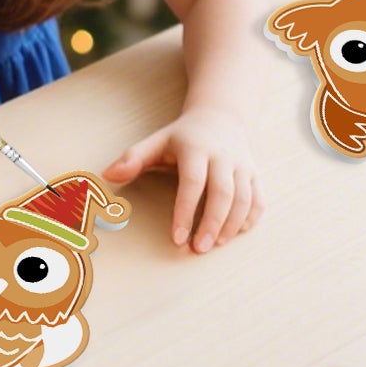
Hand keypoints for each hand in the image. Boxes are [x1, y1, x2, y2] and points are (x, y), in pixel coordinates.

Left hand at [102, 107, 262, 253]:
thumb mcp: (156, 142)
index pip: (192, 183)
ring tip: (214, 245)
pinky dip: (250, 219)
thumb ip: (133, 159)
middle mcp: (223, 156)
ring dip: (230, 225)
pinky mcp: (255, 174)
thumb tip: (107, 175)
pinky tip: (235, 234)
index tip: (176, 237)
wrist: (221, 117)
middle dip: (211, 224)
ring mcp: (243, 165)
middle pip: (222, 194)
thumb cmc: (182, 137)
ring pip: (244, 199)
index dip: (185, 211)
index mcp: (196, 149)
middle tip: (197, 249)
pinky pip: (259, 199)